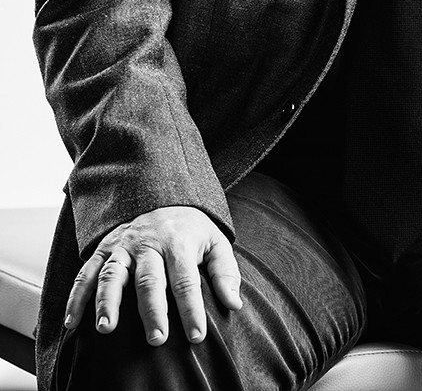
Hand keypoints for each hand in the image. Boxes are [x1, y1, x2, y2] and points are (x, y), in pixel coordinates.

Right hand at [63, 205, 241, 345]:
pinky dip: (76, 297)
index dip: (191, 309)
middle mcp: (149, 242)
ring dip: (107, 302)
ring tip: (106, 329)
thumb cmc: (191, 231)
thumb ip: (225, 272)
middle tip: (156, 339)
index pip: (186, 279)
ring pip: (112, 274)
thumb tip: (234, 304)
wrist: (163, 198)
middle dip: (152, 310)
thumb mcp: (215, 242)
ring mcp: (123, 245)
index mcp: (179, 242)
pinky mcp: (103, 249)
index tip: (196, 336)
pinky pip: (86, 273)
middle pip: (149, 279)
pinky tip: (71, 323)